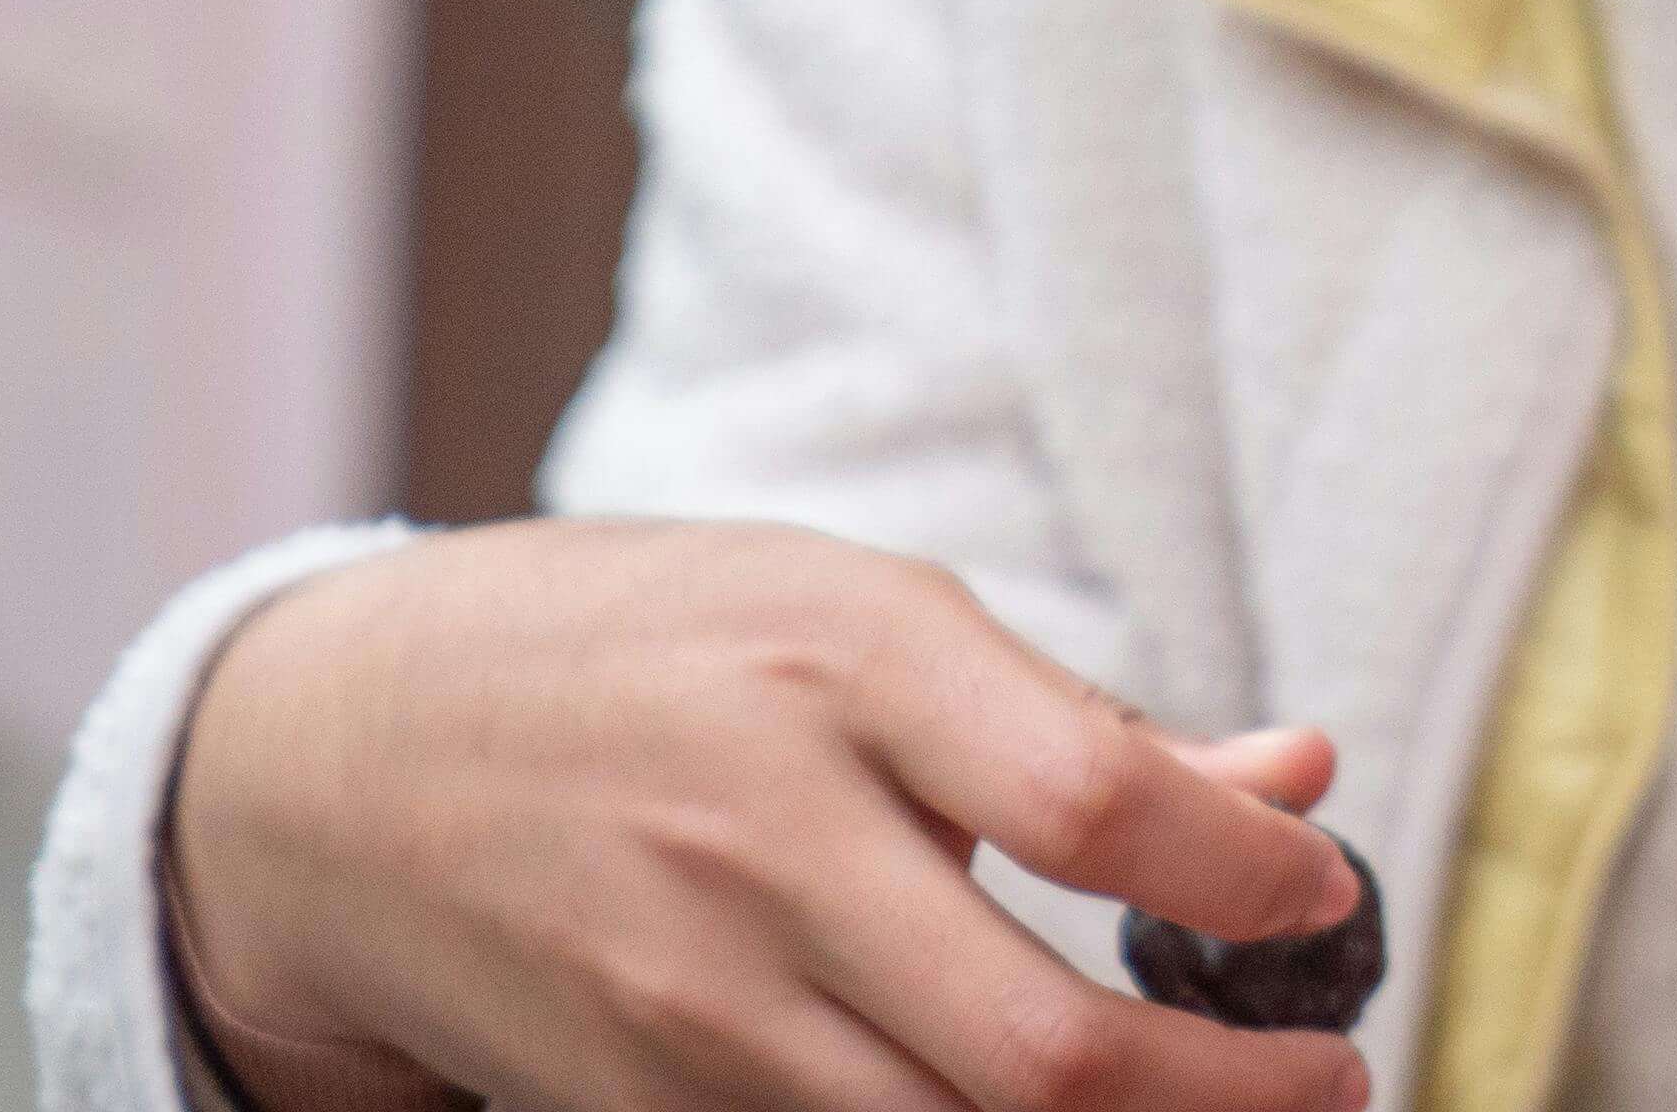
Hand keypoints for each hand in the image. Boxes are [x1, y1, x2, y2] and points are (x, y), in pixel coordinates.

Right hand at [170, 520, 1375, 1111]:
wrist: (342, 758)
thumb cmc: (655, 652)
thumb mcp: (865, 613)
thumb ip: (1086, 723)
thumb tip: (1301, 781)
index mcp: (845, 670)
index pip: (1099, 806)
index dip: (1252, 875)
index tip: (1326, 899)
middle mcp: (764, 848)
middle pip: (1039, 1049)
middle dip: (1224, 1094)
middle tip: (1333, 1078)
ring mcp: (689, 1002)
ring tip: (1222, 1109)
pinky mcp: (632, 1105)